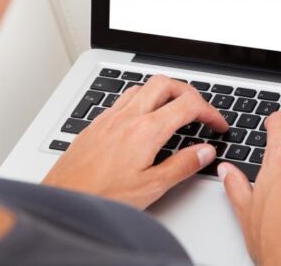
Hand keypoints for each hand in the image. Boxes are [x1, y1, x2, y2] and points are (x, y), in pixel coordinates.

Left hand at [43, 76, 227, 208]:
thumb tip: (206, 151)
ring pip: (144, 86)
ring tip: (174, 109)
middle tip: (199, 110)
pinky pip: (124, 97)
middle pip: (166, 83)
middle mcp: (129, 116)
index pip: (188, 105)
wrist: (63, 199)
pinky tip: (142, 117)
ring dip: (164, 92)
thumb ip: (183, 165)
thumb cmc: (102, 196)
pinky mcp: (98, 122)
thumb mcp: (151, 187)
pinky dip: (142, 99)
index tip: (217, 124)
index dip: (210, 112)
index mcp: (146, 130)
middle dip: (189, 92)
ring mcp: (111, 116)